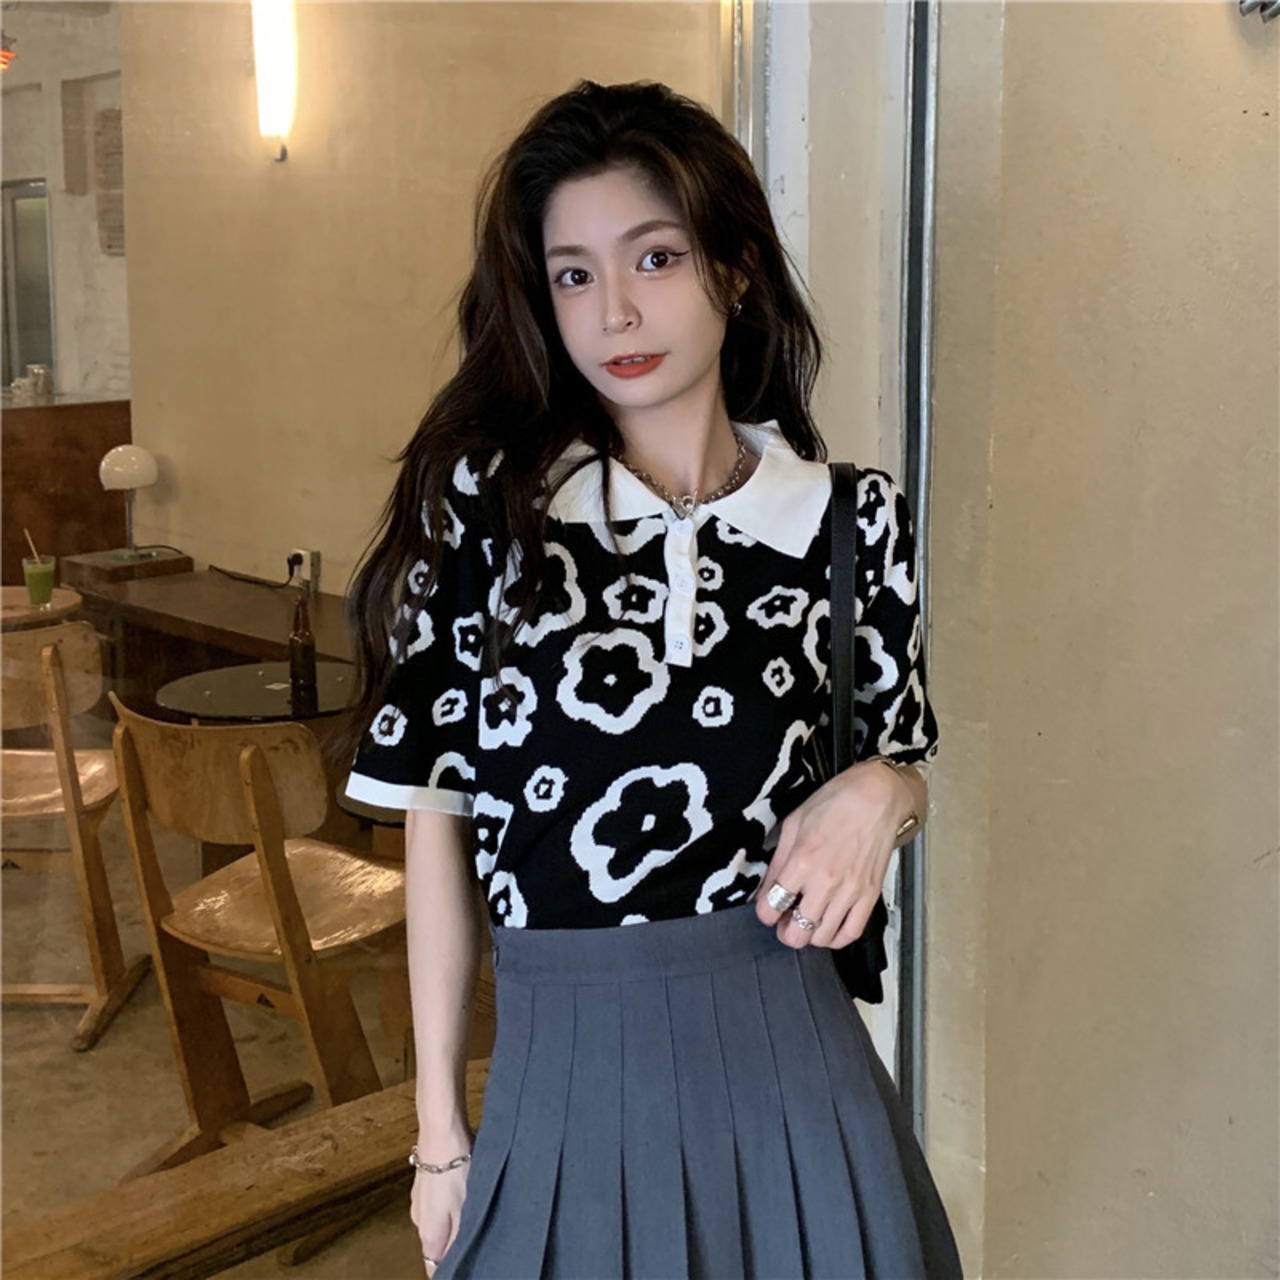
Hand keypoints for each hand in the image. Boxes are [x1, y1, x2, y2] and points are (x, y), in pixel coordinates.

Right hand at [410, 1151, 470, 1274]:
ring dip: (454, 1221)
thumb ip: (459, 1239)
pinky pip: (438, 1204)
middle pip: (437, 1245)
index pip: (434, 1266)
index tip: (468, 1262)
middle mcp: (419, 1221)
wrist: (442, 1131)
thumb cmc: (455, 1169)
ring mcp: (420, 1201)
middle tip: (479, 1232)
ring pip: (439, 1223)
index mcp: (428, 1233)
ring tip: (474, 1207)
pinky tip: (464, 1190)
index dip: (451, 1268)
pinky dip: (450, 1203)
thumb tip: (455, 1262)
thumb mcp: (466, 1209)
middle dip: (455, 1244)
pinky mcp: (425, 1184)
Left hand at [753, 761, 914, 949]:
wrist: (877, 796)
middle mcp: (825, 882)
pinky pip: (852, 932)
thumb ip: (778, 860)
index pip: (772, 908)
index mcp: (802, 861)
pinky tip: (829, 928)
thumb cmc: (836, 802)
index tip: (767, 909)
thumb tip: (766, 887)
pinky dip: (837, 938)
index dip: (765, 913)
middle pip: (797, 932)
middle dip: (785, 931)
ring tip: (807, 922)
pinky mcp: (870, 895)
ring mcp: (850, 891)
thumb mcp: (794, 824)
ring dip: (810, 935)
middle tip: (785, 921)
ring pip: (823, 938)